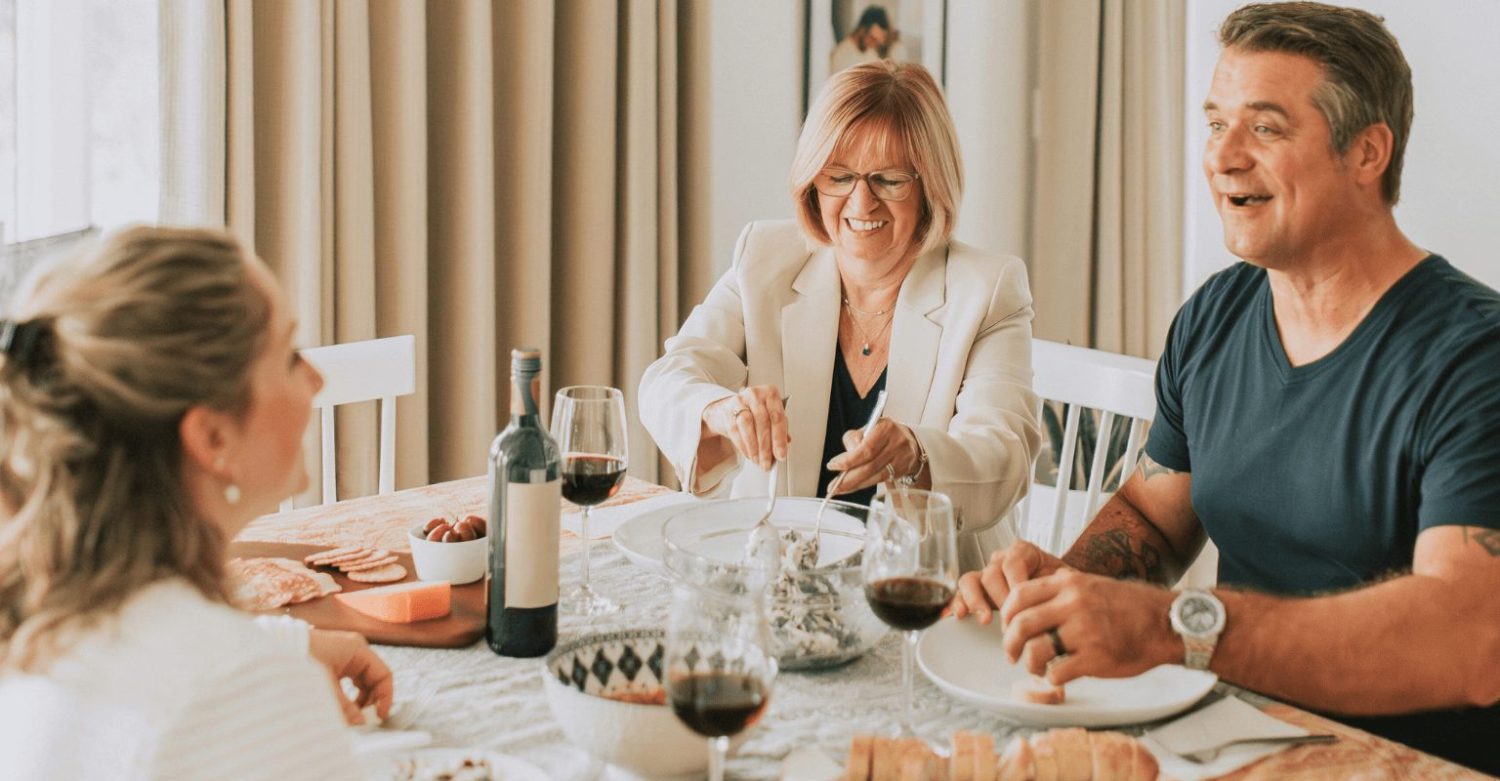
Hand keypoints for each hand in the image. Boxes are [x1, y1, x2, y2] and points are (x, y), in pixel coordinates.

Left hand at [308, 628, 393, 724]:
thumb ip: (345, 707)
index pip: (383, 674)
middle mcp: (355, 649)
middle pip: (373, 678)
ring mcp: (344, 654)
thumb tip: (361, 724)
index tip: (379, 717)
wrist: (270, 651)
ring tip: (351, 716)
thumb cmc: (301, 661)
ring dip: (359, 699)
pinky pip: (349, 680)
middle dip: (371, 700)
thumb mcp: (325, 687)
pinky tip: (341, 706)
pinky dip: (348, 694)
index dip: (385, 697)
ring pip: (361, 681)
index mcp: (358, 650)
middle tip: (364, 720)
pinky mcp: (333, 660)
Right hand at [702, 386, 788, 470]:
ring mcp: (739, 401)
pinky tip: (749, 454)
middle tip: (768, 461)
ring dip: (754, 447)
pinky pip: (735, 431)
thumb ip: (780, 429)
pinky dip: (743, 446)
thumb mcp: (770, 417)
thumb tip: (784, 447)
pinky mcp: (727, 412)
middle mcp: (755, 394)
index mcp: (770, 394)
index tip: (781, 454)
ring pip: (747, 425)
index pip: (777, 417)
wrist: (728, 409)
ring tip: (758, 460)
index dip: (779, 438)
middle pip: (763, 422)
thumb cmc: (754, 412)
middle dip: (766, 446)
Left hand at [825, 419, 917, 494]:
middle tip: (833, 485)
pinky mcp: (903, 470)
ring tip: (839, 488)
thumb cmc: (882, 433)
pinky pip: (880, 480)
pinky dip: (864, 484)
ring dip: (855, 484)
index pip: (866, 448)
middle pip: (870, 465)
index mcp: (886, 428)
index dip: (849, 460)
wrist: (908, 439)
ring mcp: (902, 457)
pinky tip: (853, 486)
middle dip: (849, 478)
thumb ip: (853, 439)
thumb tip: (846, 458)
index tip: (833, 465)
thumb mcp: (867, 428)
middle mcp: (897, 442)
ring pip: (875, 476)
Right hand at [948, 541, 1065, 623]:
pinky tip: (962, 615)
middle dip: (1001, 598)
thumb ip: (1060, 585)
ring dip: (977, 601)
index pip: (1013, 561)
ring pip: (971, 580)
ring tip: (987, 620)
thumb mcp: (1067, 585)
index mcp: (1024, 553)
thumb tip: (1054, 596)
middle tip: (1013, 620)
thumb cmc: (1064, 593)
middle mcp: (1002, 561)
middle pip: (992, 573)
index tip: (1027, 605)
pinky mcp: (977, 593)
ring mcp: (987, 576)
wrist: (1062, 604)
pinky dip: (960, 602)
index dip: (1017, 583)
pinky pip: (961, 592)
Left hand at [999, 569, 1177, 684]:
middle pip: (1020, 624)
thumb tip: (1027, 604)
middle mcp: (1073, 604)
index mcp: (1069, 584)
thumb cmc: (1128, 607)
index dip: (1006, 614)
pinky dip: (1052, 678)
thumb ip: (1060, 592)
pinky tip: (1059, 675)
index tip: (1007, 627)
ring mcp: (1084, 631)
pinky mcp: (1095, 658)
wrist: (1164, 623)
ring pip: (1036, 650)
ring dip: (1030, 664)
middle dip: (1009, 644)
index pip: (1019, 594)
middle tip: (1011, 654)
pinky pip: (1057, 673)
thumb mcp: (1091, 585)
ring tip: (1037, 668)